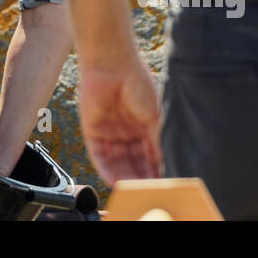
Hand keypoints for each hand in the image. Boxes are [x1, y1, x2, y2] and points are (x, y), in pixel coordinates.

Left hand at [76, 59, 161, 185]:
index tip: (162, 185)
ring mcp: (109, 132)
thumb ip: (157, 142)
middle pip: (133, 162)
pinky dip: (106, 169)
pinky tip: (114, 180)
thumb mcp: (155, 117)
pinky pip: (99, 156)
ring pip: (116, 162)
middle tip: (148, 192)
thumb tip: (165, 166)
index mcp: (142, 127)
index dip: (155, 171)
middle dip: (140, 178)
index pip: (149, 156)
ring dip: (124, 177)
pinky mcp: (91, 131)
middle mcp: (125, 132)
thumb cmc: (138, 85)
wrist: (113, 65)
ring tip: (133, 190)